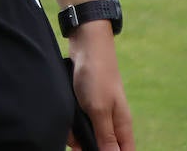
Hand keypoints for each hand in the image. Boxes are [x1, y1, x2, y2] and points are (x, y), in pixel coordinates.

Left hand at [68, 26, 133, 149]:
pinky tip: (64, 120)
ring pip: (87, 134)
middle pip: (102, 146)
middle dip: (88, 147)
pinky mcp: (84, 103)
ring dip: (76, 135)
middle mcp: (112, 121)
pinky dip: (70, 123)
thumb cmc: (96, 77)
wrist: (85, 46)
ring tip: (68, 131)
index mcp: (122, 126)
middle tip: (76, 143)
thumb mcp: (100, 110)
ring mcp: (98, 111)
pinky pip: (77, 121)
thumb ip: (106, 137)